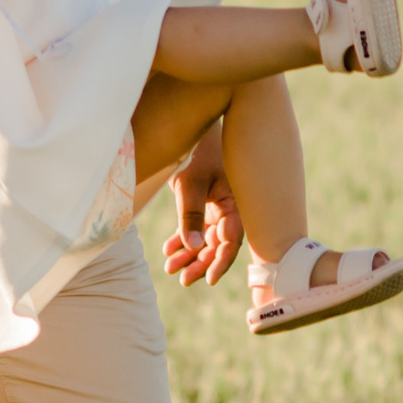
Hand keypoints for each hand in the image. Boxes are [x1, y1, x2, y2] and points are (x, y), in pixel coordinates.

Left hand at [161, 125, 243, 286]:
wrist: (191, 122)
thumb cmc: (195, 151)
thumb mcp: (190, 184)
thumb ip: (191, 216)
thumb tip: (193, 247)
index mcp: (234, 202)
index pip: (232, 240)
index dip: (221, 262)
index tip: (207, 279)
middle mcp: (229, 205)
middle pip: (218, 243)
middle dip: (200, 262)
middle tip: (182, 279)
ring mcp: (217, 203)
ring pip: (206, 236)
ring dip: (190, 253)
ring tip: (170, 268)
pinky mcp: (205, 199)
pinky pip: (196, 225)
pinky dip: (183, 237)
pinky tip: (168, 250)